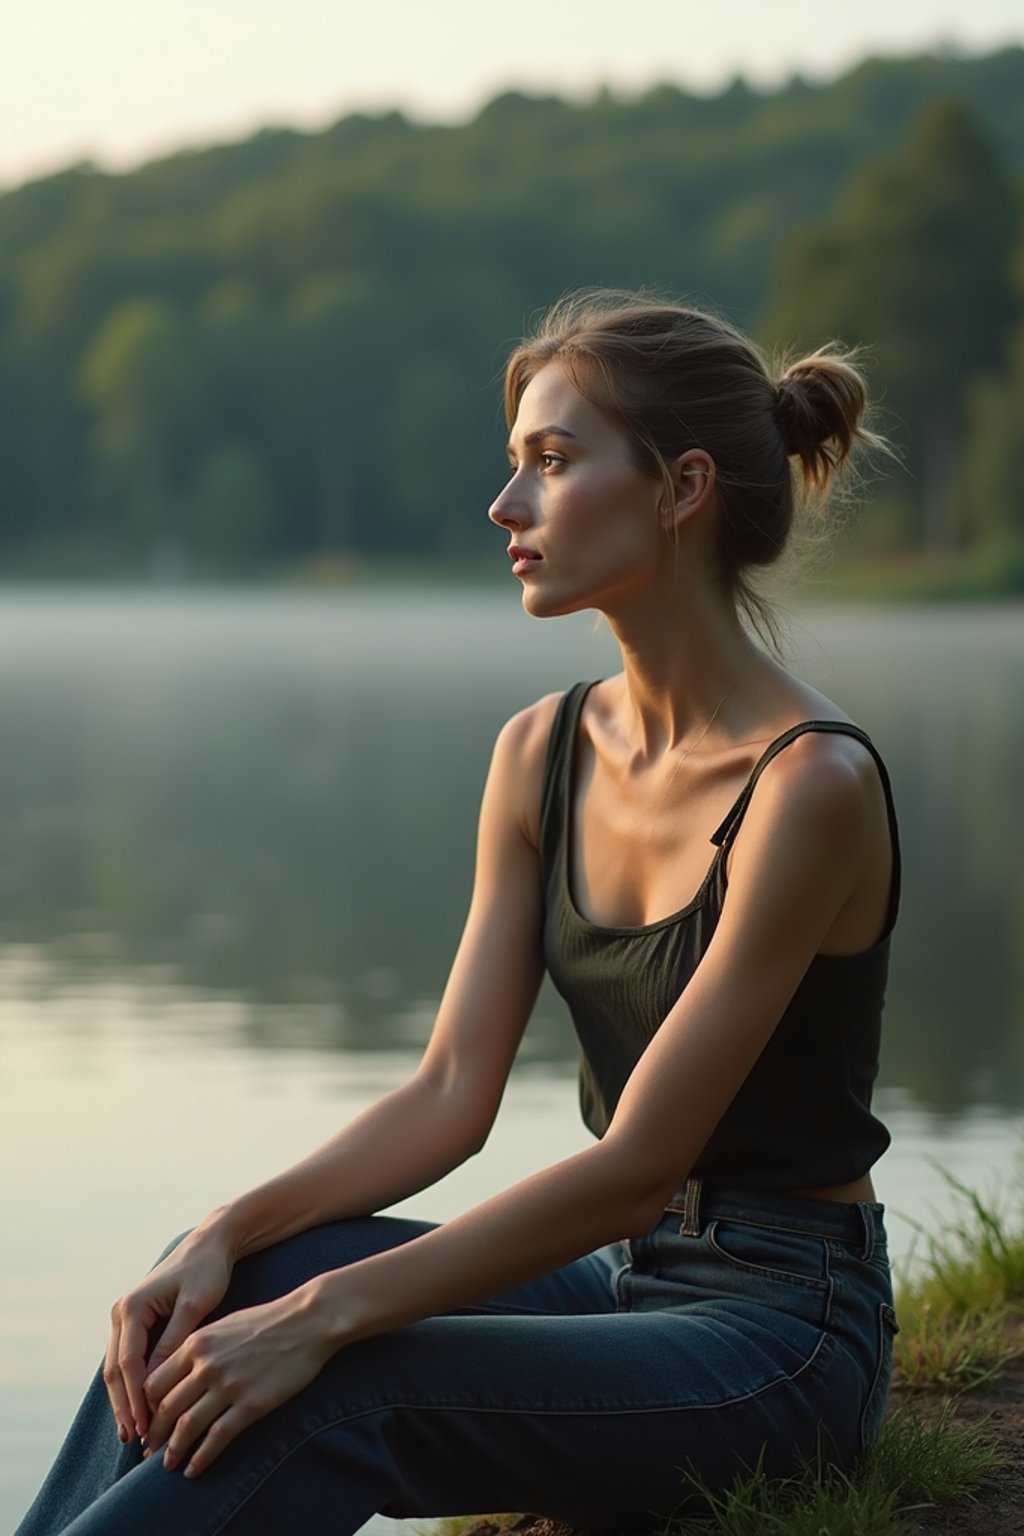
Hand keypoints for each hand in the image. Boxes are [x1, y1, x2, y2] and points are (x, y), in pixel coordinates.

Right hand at [105, 1225, 234, 1443]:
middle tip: (136, 1438)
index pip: (128, 1362)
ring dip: (125, 1400)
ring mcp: (125, 1318)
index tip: (147, 1425)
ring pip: (118, 1368)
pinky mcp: (136, 1323)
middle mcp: (121, 1312)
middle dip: (125, 1406)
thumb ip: (173, 1343)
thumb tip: (156, 1385)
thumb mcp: (194, 1307)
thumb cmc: (206, 1271)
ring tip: (135, 1433)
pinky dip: (133, 1385)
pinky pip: (129, 1360)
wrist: (210, 1244)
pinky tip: (142, 1409)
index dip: (136, 1397)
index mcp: (132, 1306)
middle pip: (116, 1370)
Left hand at [142, 1289, 332, 1476]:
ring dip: (174, 1450)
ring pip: (187, 1427)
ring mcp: (229, 1386)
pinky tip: (194, 1469)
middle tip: (151, 1448)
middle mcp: (207, 1365)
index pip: (155, 1383)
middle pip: (166, 1408)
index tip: (147, 1420)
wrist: (307, 1321)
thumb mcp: (223, 1325)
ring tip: (168, 1464)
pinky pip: (217, 1438)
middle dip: (155, 1434)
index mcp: (197, 1344)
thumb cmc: (266, 1320)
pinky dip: (201, 1458)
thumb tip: (176, 1375)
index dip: (147, 1407)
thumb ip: (198, 1349)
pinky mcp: (251, 1404)